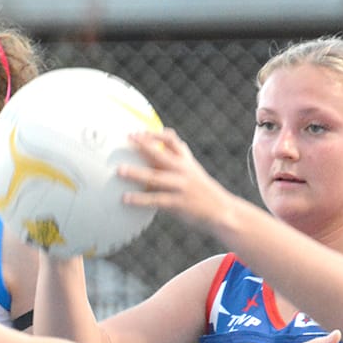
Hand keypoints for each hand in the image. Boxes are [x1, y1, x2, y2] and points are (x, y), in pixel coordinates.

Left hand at [118, 128, 237, 232]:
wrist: (223, 211)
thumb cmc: (203, 192)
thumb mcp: (194, 172)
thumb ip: (179, 159)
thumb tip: (165, 146)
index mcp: (186, 162)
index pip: (172, 141)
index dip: (155, 134)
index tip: (139, 131)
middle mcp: (183, 171)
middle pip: (160, 154)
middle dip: (143, 145)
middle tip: (127, 139)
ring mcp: (180, 187)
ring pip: (154, 178)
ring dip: (136, 173)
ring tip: (119, 170)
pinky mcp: (178, 204)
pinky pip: (155, 200)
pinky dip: (139, 199)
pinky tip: (125, 198)